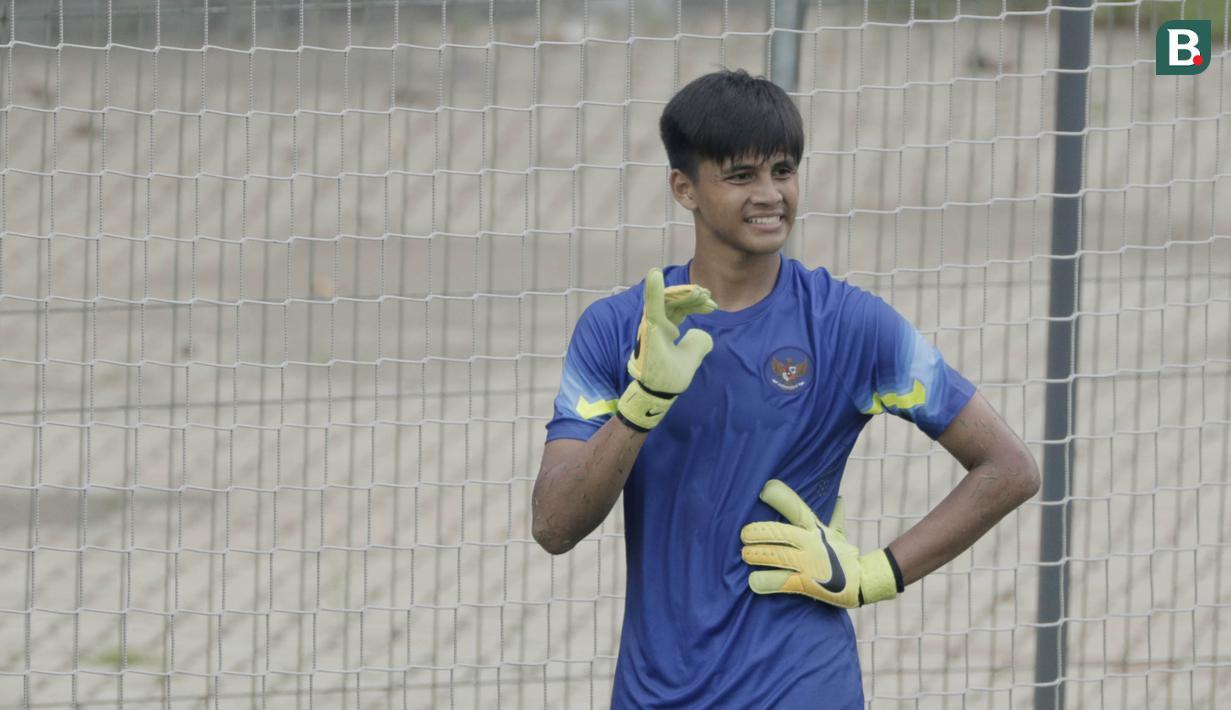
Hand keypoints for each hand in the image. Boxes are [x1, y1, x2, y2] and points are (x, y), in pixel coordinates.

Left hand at [616, 268, 714, 430]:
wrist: (653, 392)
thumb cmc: (666, 379)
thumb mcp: (687, 364)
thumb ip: (698, 344)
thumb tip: (701, 334)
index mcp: (654, 330)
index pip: (654, 304)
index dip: (655, 288)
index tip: (655, 272)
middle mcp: (652, 324)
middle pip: (669, 300)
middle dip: (688, 294)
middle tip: (707, 296)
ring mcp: (656, 326)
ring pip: (674, 305)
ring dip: (691, 301)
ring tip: (711, 303)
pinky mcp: (661, 330)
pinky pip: (675, 313)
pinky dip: (689, 309)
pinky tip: (704, 308)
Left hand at [740, 480, 901, 607]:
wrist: (864, 583)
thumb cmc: (845, 557)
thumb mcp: (839, 535)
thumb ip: (835, 517)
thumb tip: (840, 500)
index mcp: (816, 529)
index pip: (798, 509)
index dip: (781, 498)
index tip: (765, 490)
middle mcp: (813, 543)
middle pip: (781, 532)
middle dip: (760, 532)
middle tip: (744, 534)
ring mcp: (810, 563)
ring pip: (779, 556)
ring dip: (759, 555)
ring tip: (745, 555)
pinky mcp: (809, 583)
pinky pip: (784, 582)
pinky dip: (767, 582)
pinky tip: (754, 582)